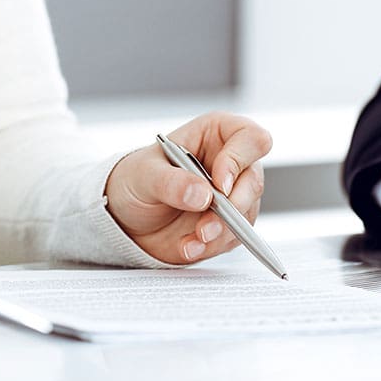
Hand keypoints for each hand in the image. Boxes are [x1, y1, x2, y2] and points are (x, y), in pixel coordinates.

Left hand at [105, 112, 271, 263]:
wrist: (126, 217)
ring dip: (220, 231)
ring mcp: (233, 194)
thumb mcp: (144, 175)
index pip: (250, 138)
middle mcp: (231, 163)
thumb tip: (202, 194)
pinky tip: (189, 246)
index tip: (219, 185)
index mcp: (216, 134)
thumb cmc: (136, 180)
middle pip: (254, 181)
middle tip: (205, 225)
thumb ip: (171, 182)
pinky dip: (211, 246)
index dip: (239, 160)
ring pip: (247, 213)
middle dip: (232, 207)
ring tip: (193, 240)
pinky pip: (233, 237)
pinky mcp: (228, 223)